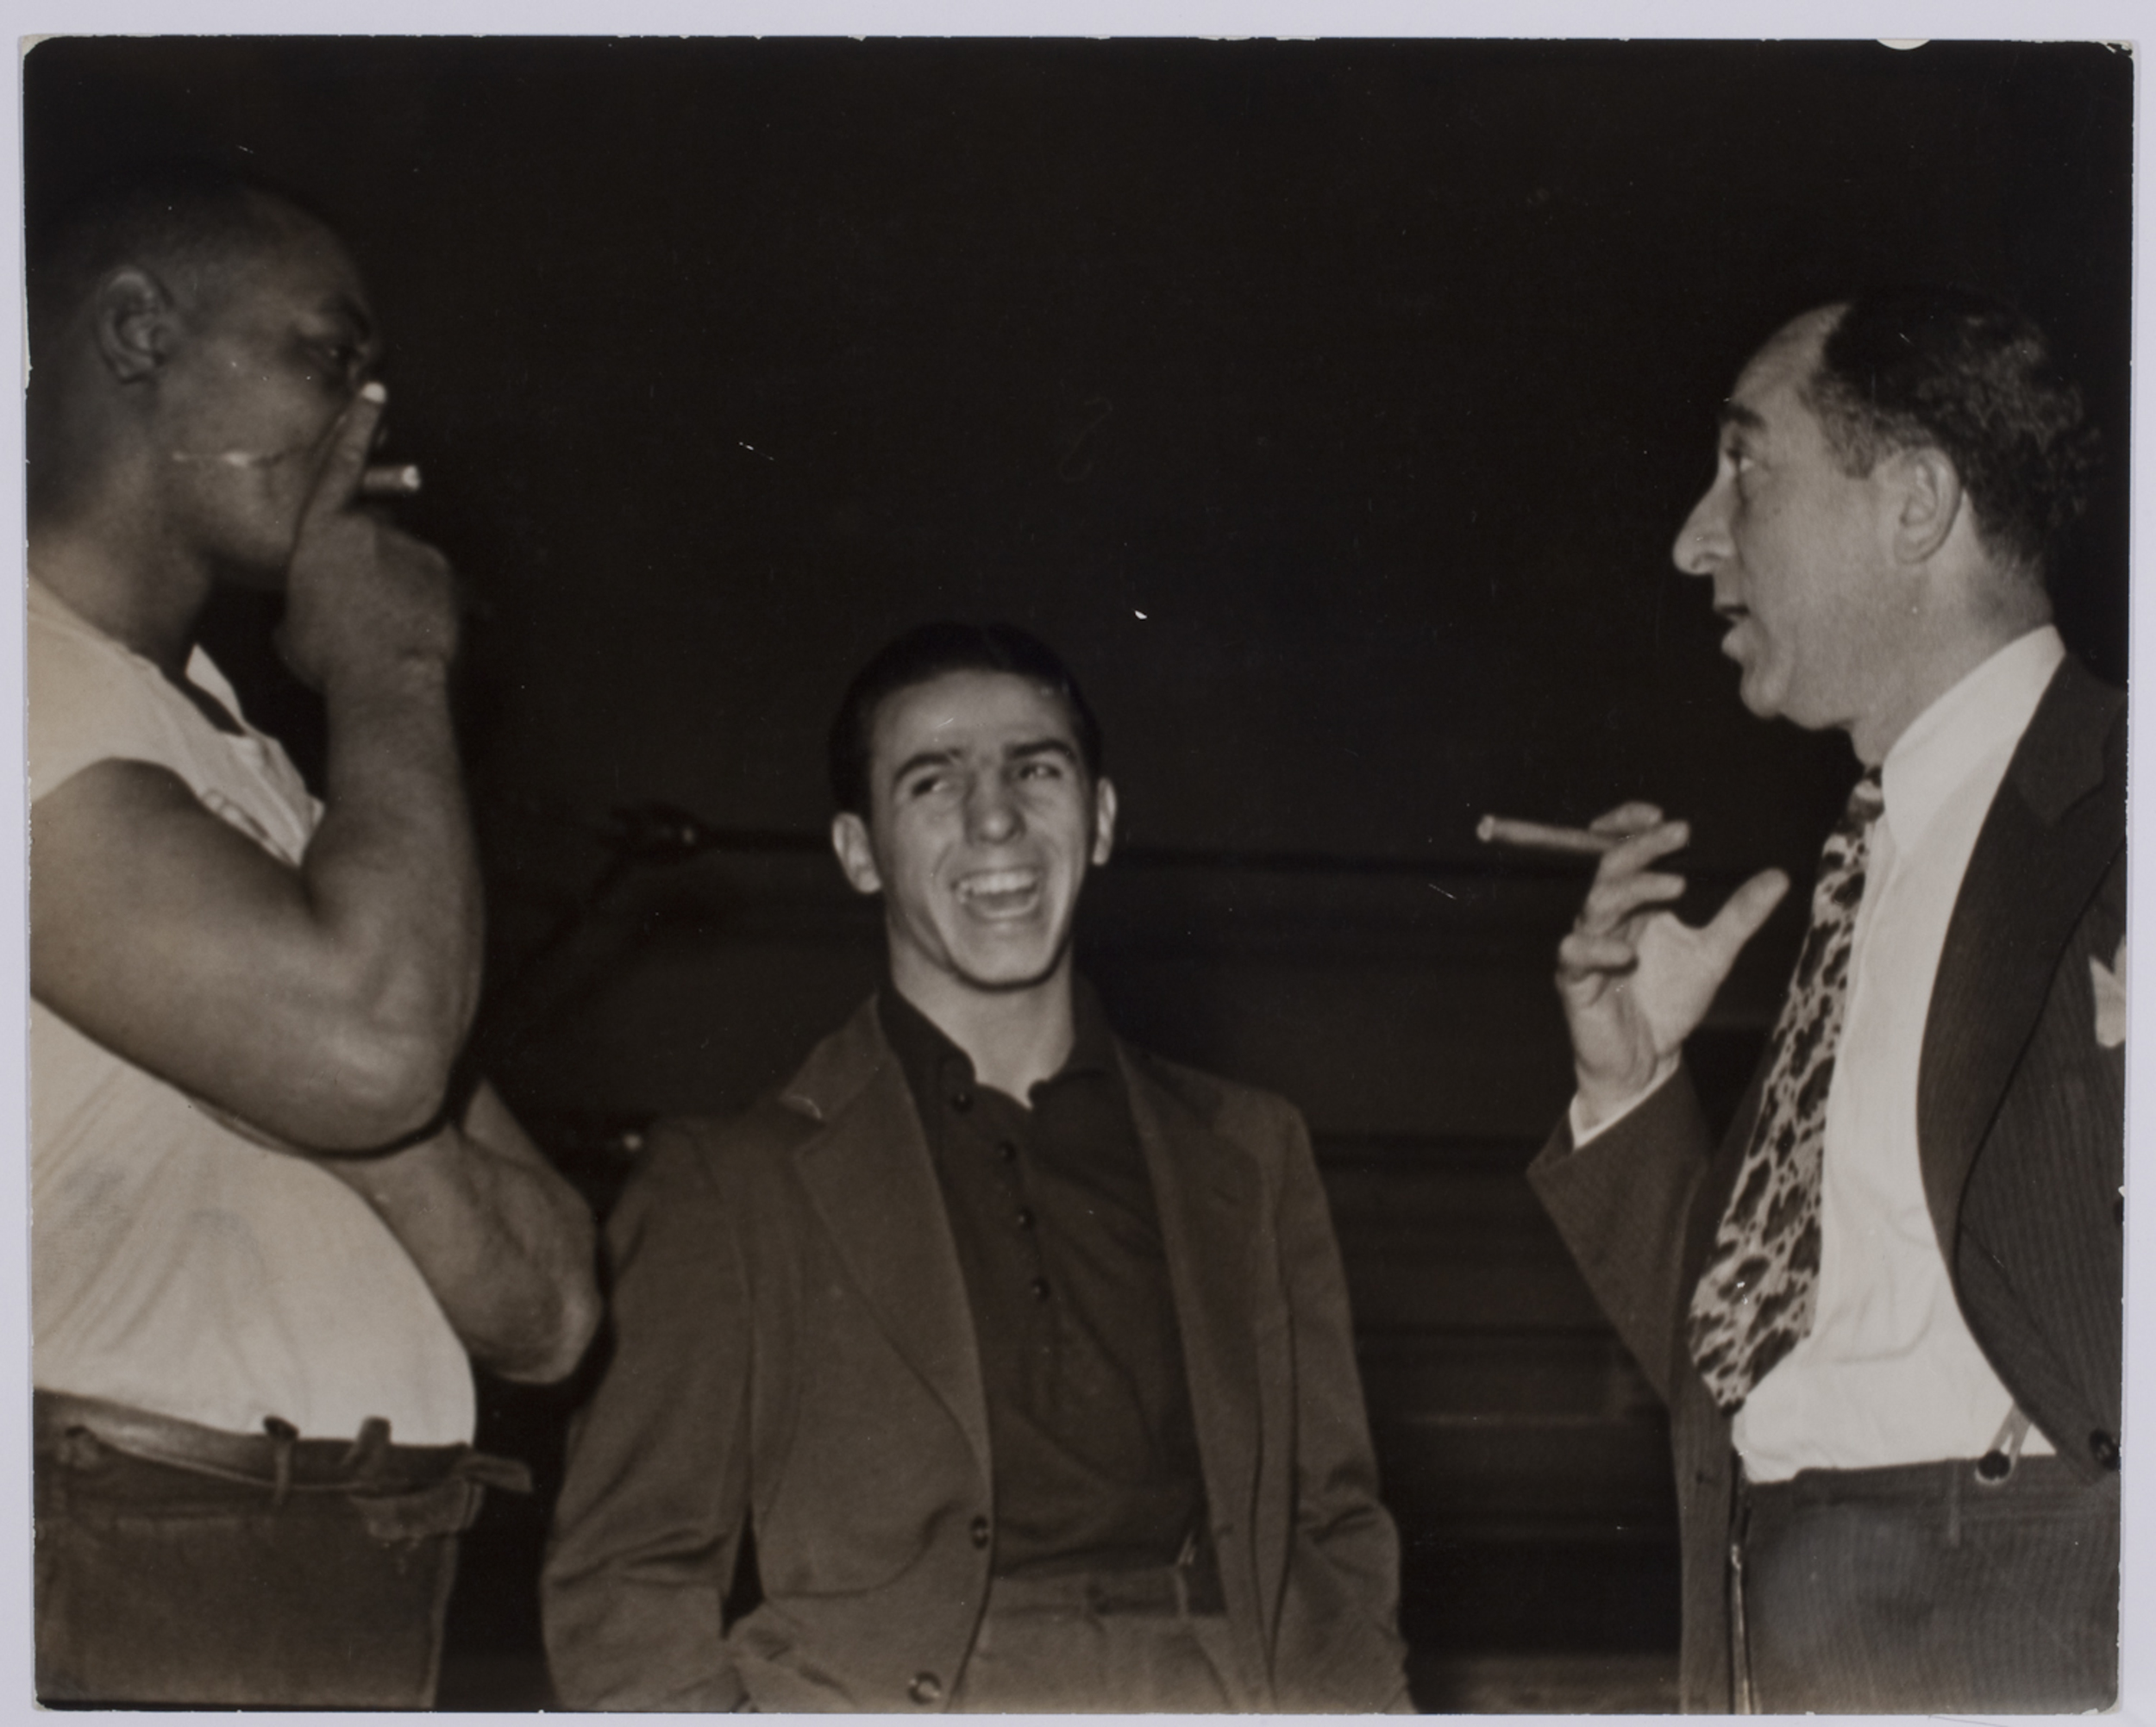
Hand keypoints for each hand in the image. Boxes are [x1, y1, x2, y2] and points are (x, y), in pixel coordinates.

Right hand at [276, 383, 459, 693]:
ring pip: (411, 563)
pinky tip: (424, 642)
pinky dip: (433, 611)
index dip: (359, 427)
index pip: (342, 465)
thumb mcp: (292, 626)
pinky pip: (442, 590)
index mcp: (324, 532)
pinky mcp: (451, 577)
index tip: (377, 391)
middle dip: (375, 559)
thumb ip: (305, 598)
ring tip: (391, 638)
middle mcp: (374, 528)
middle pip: (379, 527)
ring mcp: (417, 549)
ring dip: (403, 594)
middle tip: (368, 602)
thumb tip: (308, 606)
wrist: (386, 681)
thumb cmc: (326, 657)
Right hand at [1555, 802, 1788, 1127]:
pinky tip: (1629, 953)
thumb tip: (1777, 876)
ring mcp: (1589, 947)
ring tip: (1675, 886)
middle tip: (1678, 834)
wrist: (1646, 1060)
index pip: (1619, 850)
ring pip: (1596, 904)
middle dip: (1642, 847)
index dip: (1629, 826)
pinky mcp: (1575, 981)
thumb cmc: (1669, 1002)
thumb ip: (1739, 915)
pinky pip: (1577, 954)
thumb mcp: (1714, 954)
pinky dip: (1600, 949)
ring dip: (1633, 890)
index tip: (1662, 816)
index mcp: (1633, 904)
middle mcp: (1606, 918)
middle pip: (1610, 868)